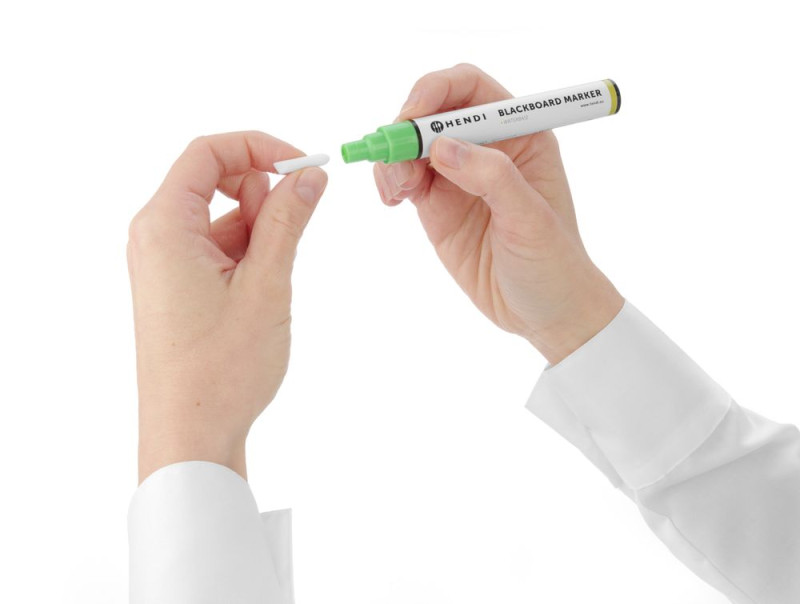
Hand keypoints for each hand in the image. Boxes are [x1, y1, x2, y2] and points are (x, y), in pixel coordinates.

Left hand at [127, 131, 326, 484]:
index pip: (208, 152)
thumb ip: (288, 220)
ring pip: (222, 217)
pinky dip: (249, 255)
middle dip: (263, 193)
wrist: (191, 435)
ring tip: (273, 283)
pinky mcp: (177, 285)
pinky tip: (263, 293)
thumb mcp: (267, 284)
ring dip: (260, 231)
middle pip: (215, 180)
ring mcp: (165, 263)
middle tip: (294, 231)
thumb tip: (310, 176)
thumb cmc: (221, 368)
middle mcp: (156, 237)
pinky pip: (217, 247)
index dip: (259, 147)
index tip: (303, 165)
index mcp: (164, 226)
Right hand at [374, 64, 623, 363]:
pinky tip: (392, 200)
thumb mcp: (530, 220)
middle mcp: (486, 148)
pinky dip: (389, 180)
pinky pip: (404, 177)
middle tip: (393, 157)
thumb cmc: (553, 263)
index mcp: (521, 135)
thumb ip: (492, 178)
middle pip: (433, 112)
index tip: (412, 114)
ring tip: (395, 192)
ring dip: (393, 157)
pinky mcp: (437, 206)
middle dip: (406, 127)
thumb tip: (443, 146)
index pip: (471, 89)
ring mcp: (458, 177)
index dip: (437, 90)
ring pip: (412, 145)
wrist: (545, 313)